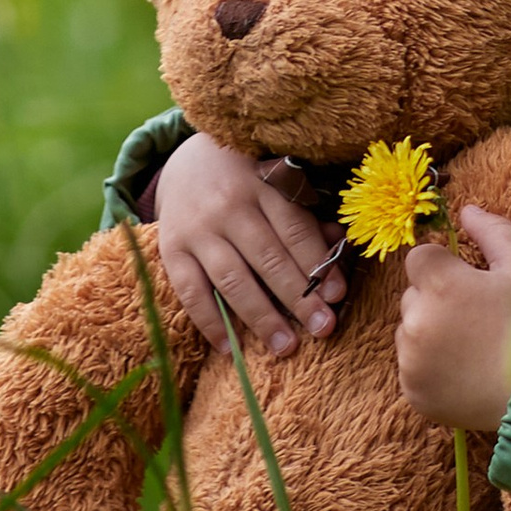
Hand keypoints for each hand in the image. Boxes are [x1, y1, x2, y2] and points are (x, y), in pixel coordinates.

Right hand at [151, 131, 346, 358]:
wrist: (185, 162)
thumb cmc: (246, 181)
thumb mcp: (277, 183)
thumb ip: (305, 218)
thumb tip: (338, 250)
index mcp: (263, 185)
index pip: (294, 229)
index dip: (317, 263)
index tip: (337, 295)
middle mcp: (229, 206)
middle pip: (268, 258)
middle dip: (299, 298)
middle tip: (323, 328)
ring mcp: (197, 229)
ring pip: (232, 279)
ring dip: (262, 317)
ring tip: (286, 346)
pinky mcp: (171, 249)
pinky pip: (191, 292)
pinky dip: (210, 322)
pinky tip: (230, 348)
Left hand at [395, 207, 510, 436]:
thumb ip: (493, 231)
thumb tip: (466, 210)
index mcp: (439, 283)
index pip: (419, 257)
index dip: (443, 266)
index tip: (467, 283)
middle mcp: (415, 319)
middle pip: (413, 295)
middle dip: (436, 299)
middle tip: (475, 317)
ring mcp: (410, 359)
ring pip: (409, 332)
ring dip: (429, 332)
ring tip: (470, 347)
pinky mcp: (411, 391)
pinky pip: (411, 368)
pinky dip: (429, 367)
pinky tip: (463, 371)